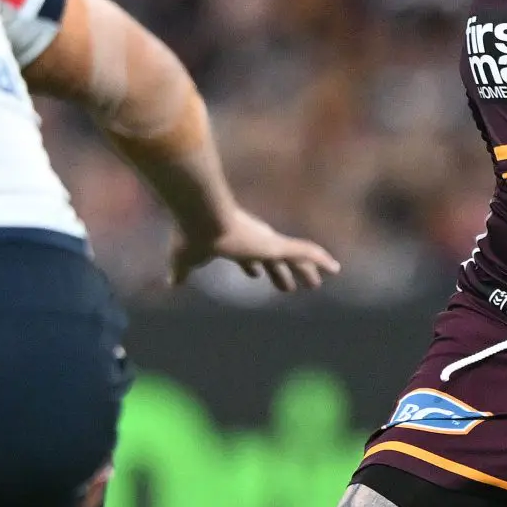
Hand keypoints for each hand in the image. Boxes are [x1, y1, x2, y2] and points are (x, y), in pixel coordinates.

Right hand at [171, 205, 340, 291]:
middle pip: (272, 261)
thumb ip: (180, 271)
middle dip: (280, 273)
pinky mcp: (275, 245)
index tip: (256, 274)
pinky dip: (321, 260)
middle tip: (289, 287)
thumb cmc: (191, 236)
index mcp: (234, 245)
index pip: (246, 258)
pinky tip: (336, 269)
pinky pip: (305, 252)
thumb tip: (170, 283)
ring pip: (293, 259)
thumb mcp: (184, 259)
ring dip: (305, 272)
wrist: (201, 219)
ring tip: (317, 284)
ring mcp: (266, 242)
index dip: (252, 267)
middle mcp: (253, 241)